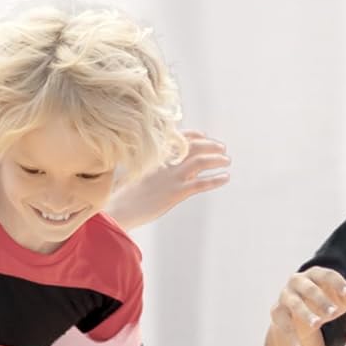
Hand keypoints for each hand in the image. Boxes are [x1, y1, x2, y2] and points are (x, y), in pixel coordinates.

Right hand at [109, 131, 230, 230]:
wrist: (118, 209)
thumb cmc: (121, 195)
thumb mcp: (132, 173)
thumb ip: (146, 166)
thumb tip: (152, 168)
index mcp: (155, 154)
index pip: (179, 138)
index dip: (195, 135)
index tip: (205, 136)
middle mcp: (165, 162)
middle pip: (194, 147)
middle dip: (211, 145)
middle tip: (222, 148)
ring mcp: (171, 177)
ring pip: (201, 162)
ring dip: (217, 159)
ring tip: (227, 161)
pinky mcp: (176, 193)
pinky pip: (201, 184)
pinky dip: (215, 180)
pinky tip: (226, 178)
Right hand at [269, 267, 345, 345]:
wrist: (297, 316)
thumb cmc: (323, 303)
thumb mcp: (339, 299)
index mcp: (314, 274)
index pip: (326, 275)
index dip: (338, 284)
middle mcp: (297, 281)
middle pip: (310, 289)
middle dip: (322, 300)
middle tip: (334, 312)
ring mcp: (285, 297)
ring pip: (295, 304)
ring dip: (306, 314)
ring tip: (317, 325)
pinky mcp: (277, 312)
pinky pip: (283, 324)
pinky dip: (291, 337)